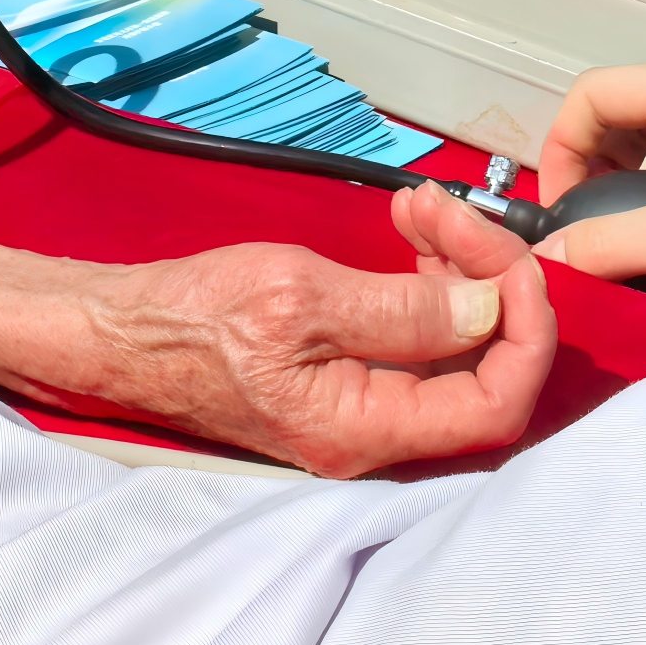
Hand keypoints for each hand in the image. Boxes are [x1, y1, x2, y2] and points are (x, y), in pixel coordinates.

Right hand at [49, 184, 553, 477]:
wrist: (121, 332)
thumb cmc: (189, 317)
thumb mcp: (297, 296)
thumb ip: (401, 311)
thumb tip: (490, 309)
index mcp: (362, 431)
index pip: (496, 405)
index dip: (524, 331)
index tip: (508, 258)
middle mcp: (372, 437)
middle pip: (484, 374)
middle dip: (489, 283)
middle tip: (450, 211)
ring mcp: (362, 411)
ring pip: (456, 351)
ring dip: (460, 273)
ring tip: (424, 208)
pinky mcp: (348, 381)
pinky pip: (419, 342)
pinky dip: (429, 283)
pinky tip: (410, 233)